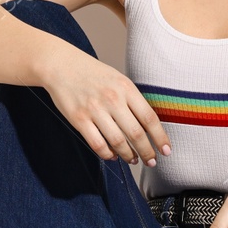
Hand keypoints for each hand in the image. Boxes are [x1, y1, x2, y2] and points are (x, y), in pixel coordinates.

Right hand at [41, 49, 170, 166]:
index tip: (166, 150)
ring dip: (129, 155)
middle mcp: (112, 99)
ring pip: (118, 142)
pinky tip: (112, 155)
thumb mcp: (118, 79)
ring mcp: (95, 110)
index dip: (160, 138)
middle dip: (147, 152)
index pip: (149, 118)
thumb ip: (132, 100)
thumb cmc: (93, 73)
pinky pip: (97, 144)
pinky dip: (107, 154)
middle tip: (151, 162)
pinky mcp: (79, 119)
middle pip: (136, 133)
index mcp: (126, 88)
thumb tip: (148, 126)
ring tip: (133, 160)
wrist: (61, 65)